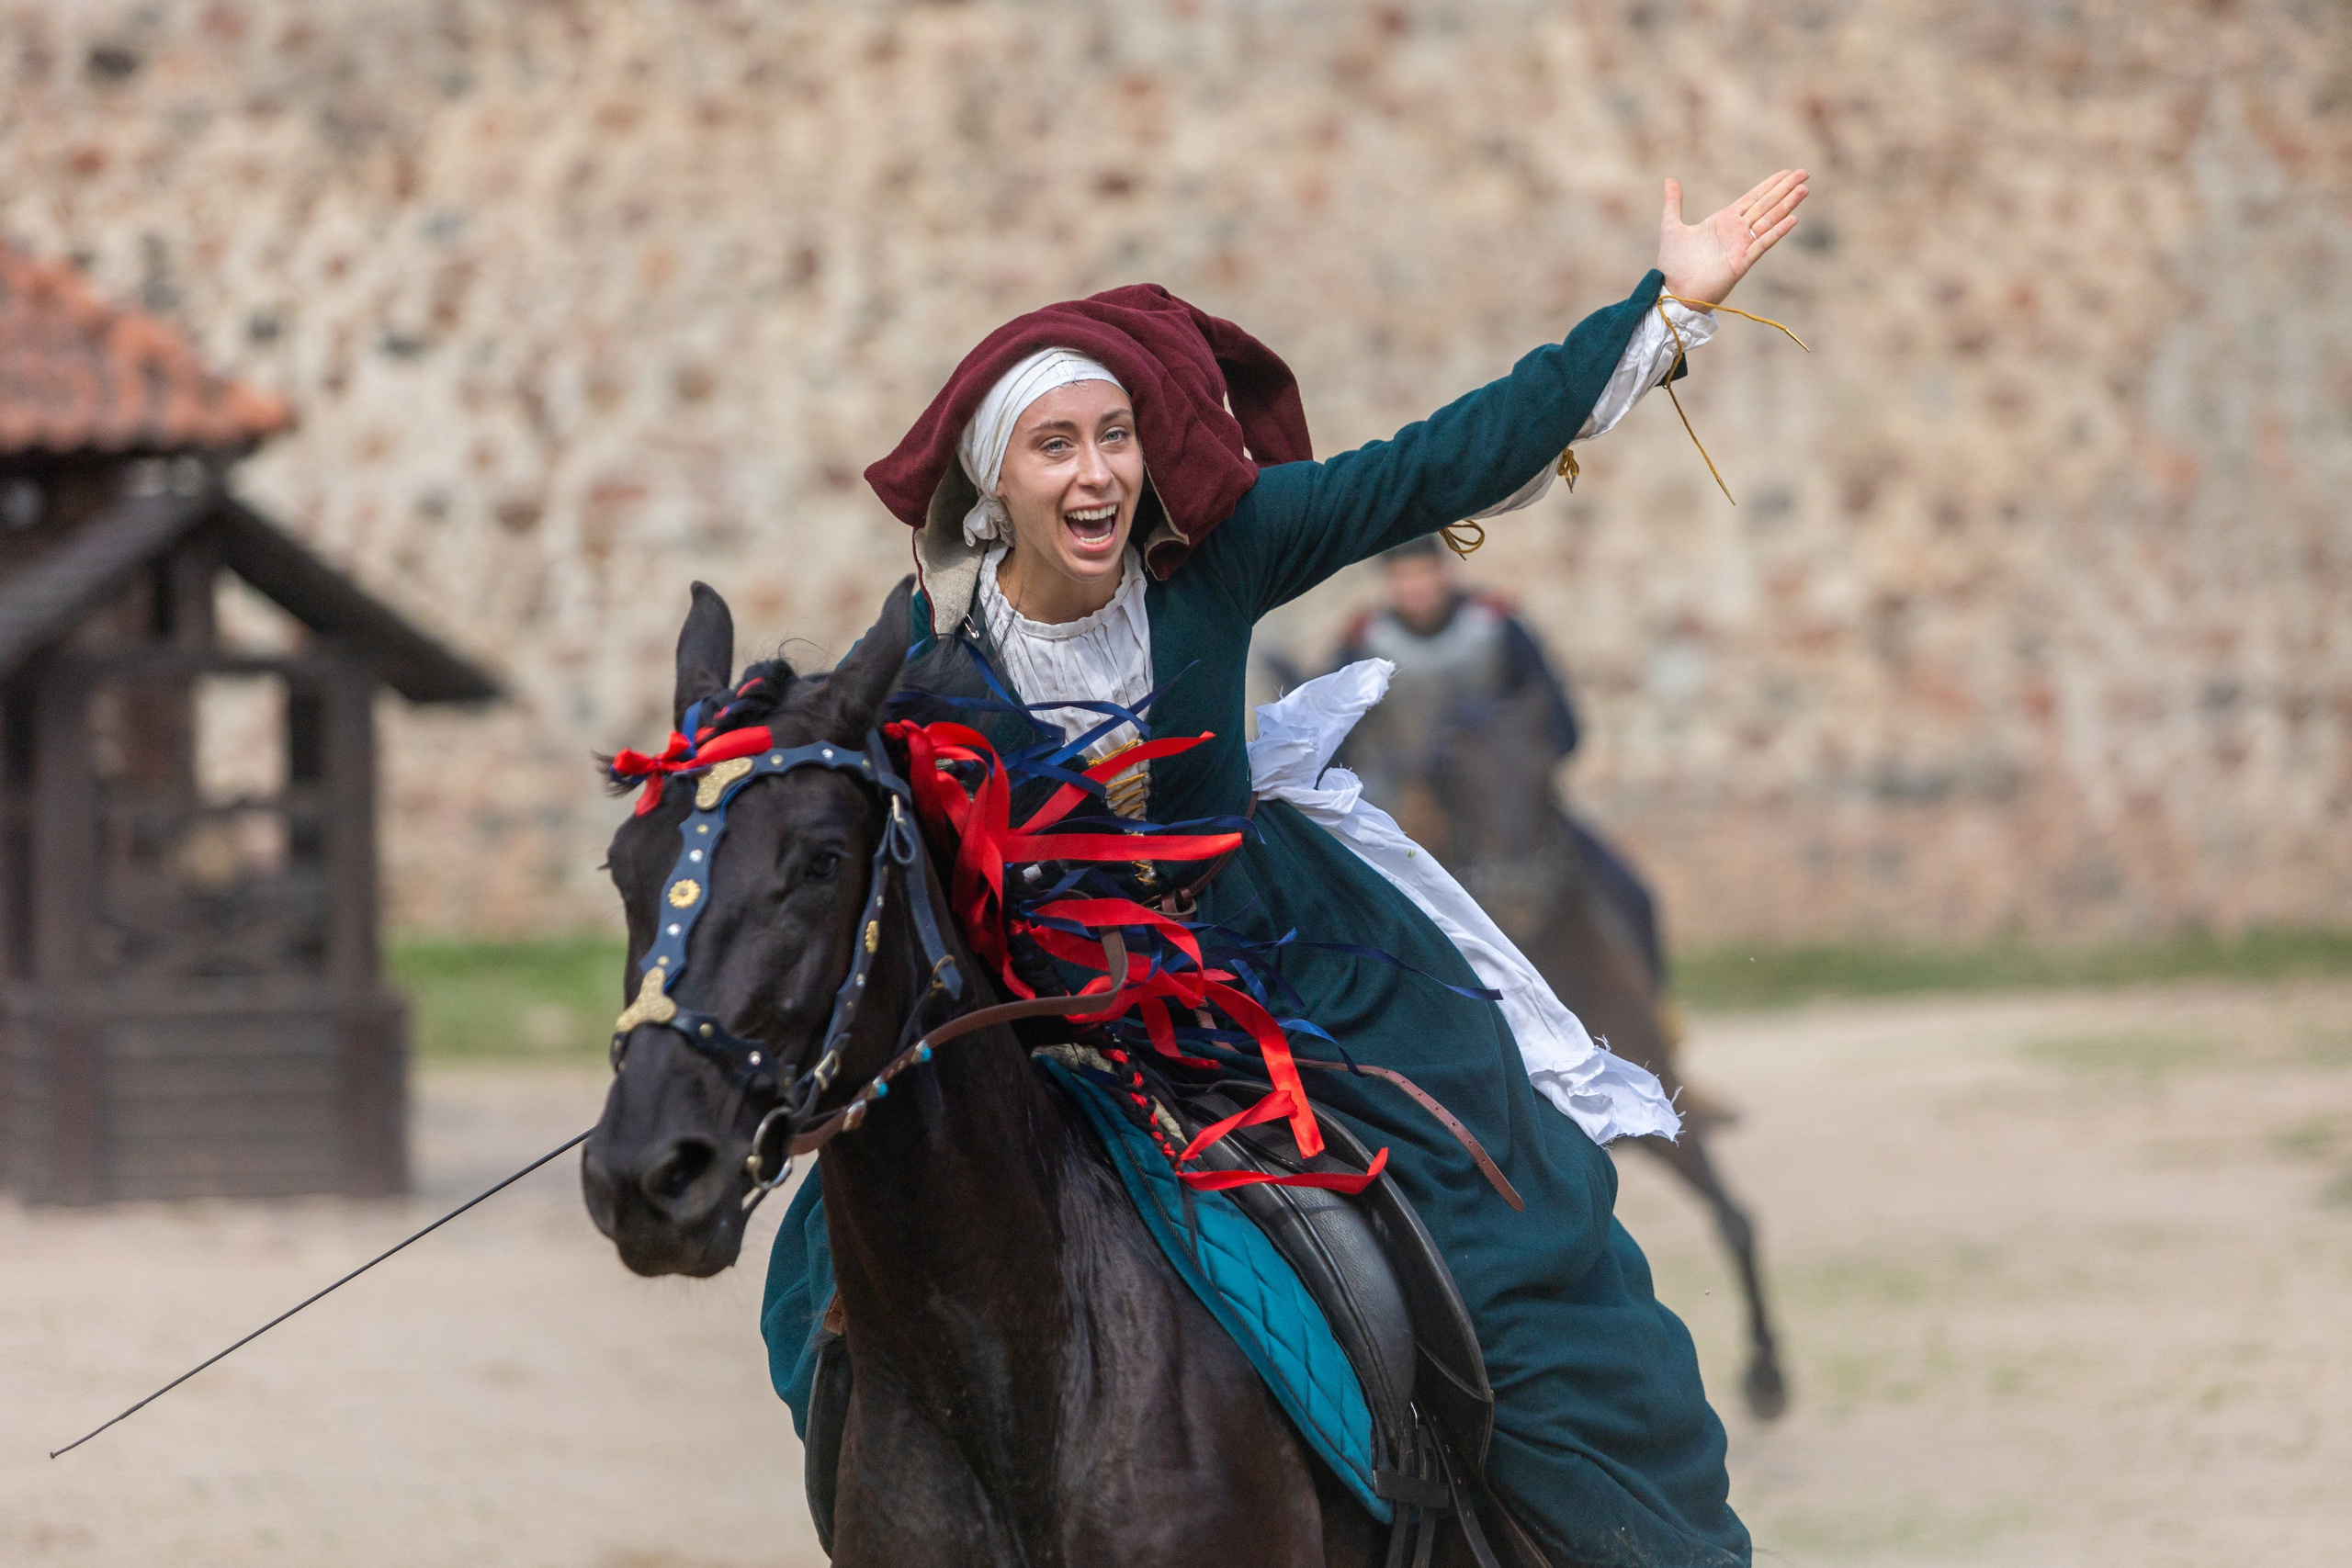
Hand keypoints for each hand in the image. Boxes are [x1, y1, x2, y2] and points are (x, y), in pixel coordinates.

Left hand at [1655, 169, 1808, 307]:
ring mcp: (1741, 246)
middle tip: (1805, 173)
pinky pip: (1762, 244)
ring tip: (1804, 189)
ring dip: (1787, 205)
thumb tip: (1670, 180)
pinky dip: (1777, 232)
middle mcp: (1736, 231)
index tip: (1787, 172)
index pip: (1753, 198)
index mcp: (1723, 221)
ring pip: (1769, 220)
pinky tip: (1793, 219)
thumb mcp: (1671, 227)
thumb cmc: (1673, 264)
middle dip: (1785, 189)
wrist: (1673, 292)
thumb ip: (1673, 204)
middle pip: (1766, 205)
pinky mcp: (1741, 262)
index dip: (1770, 185)